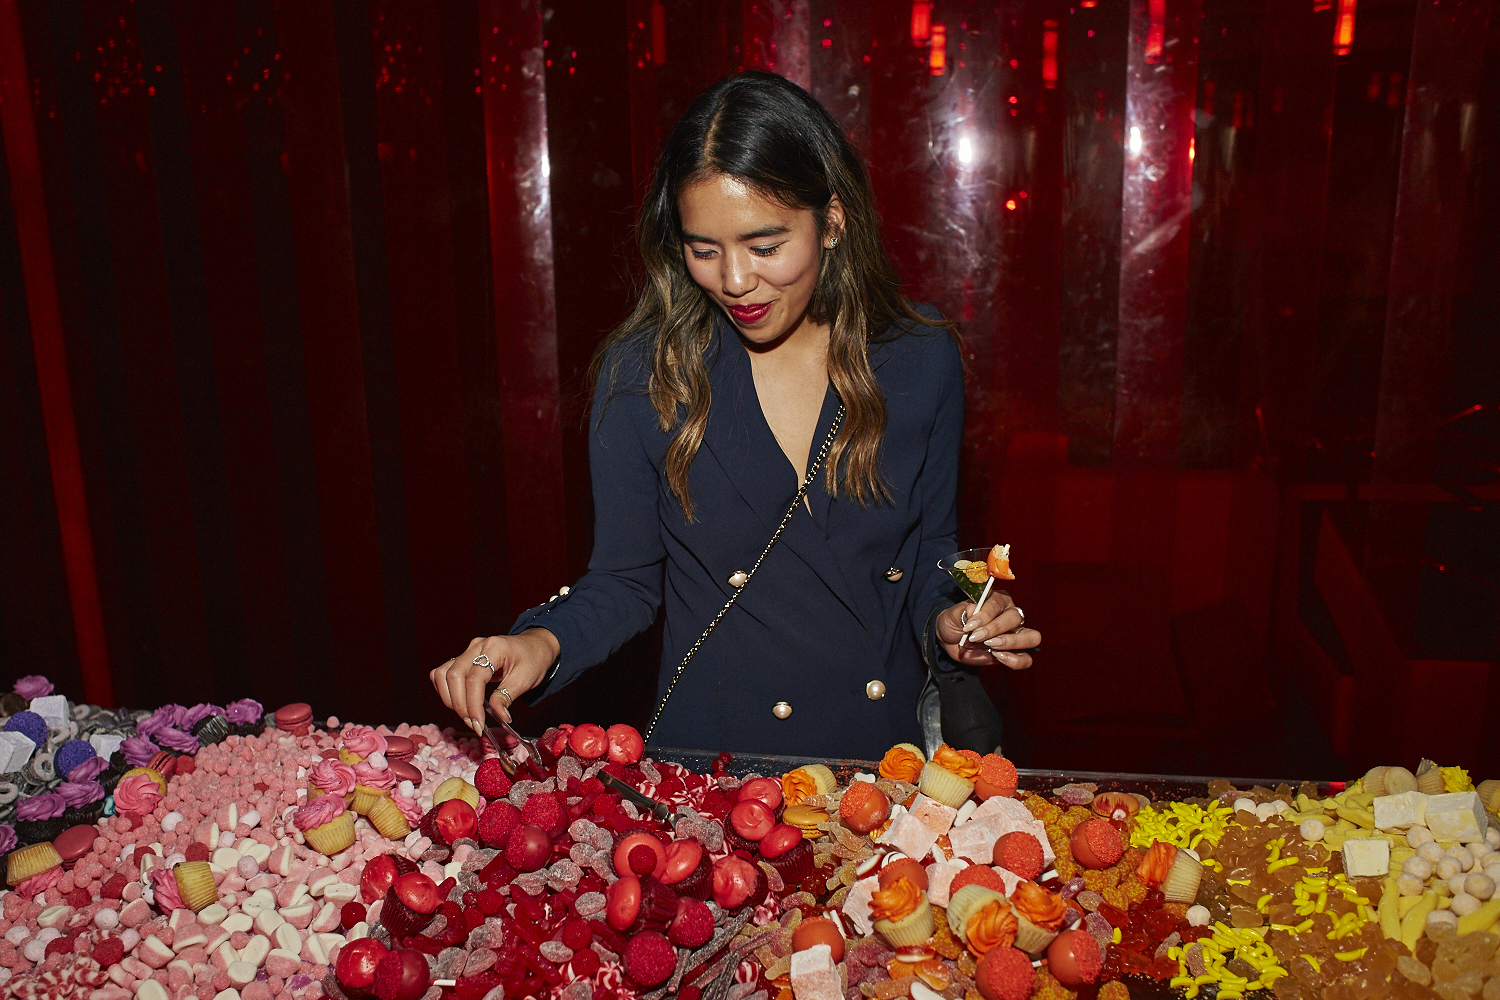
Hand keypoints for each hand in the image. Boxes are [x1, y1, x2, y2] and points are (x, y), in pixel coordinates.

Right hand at [429, 629, 558, 732]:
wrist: (536, 646)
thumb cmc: (533, 660)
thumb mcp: (525, 680)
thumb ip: (506, 697)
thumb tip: (498, 717)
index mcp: (494, 648)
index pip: (474, 679)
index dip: (473, 705)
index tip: (478, 725)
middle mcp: (476, 646)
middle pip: (454, 676)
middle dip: (460, 705)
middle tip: (473, 723)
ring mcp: (468, 651)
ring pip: (443, 674)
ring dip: (449, 698)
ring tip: (466, 714)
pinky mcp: (464, 658)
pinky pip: (444, 672)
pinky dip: (445, 689)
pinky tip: (457, 701)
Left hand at [934, 593, 1038, 670]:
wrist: (951, 640)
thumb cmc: (955, 622)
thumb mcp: (952, 615)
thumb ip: (963, 611)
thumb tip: (973, 608)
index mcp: (997, 600)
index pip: (998, 603)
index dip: (984, 615)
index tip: (969, 626)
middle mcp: (1010, 614)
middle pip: (1016, 618)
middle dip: (995, 629)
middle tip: (976, 637)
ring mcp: (1016, 634)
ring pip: (1031, 636)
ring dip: (1011, 643)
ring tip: (990, 647)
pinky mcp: (1014, 652)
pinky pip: (1026, 658)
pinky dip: (1015, 660)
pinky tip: (997, 656)